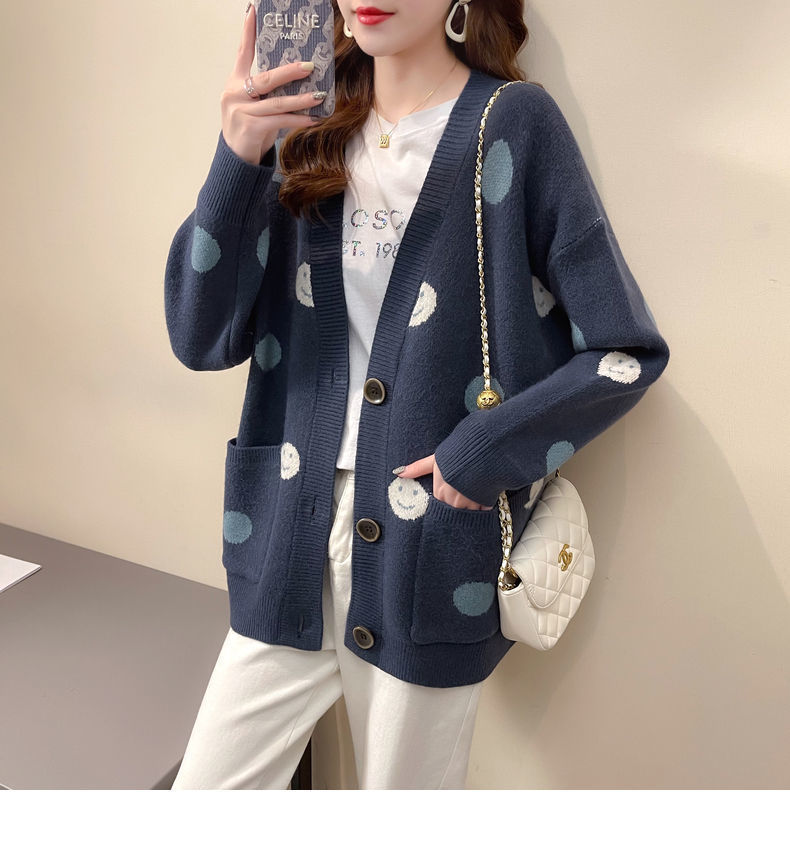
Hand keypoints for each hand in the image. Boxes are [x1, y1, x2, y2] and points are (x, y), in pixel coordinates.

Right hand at [221, 3, 324, 165]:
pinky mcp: (251, 128)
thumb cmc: (248, 130)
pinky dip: (299, 120)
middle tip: (310, 66)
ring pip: (276, 101)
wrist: (235, 159)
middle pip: (265, 78)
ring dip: (301, 99)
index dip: (248, 31)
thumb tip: (298, 80)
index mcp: (234, 83)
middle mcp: (235, 94)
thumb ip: (267, 92)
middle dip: (289, 71)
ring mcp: (241, 111)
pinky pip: (280, 121)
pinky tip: (314, 119)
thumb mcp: (253, 106)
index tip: (254, 10)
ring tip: (320, 95)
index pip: (242, 52)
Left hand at [397, 454, 493, 510]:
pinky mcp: (486, 502)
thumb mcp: (435, 460)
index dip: (442, 503)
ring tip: (471, 499)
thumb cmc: (457, 453)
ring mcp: (471, 503)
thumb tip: (398, 473)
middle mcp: (454, 501)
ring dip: (468, 509)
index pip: (438, 507)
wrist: (483, 450)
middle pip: (453, 512)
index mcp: (441, 492)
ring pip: (467, 514)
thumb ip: (417, 469)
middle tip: (460, 499)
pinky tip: (483, 499)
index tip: (447, 498)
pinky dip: (482, 508)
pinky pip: (482, 512)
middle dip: (455, 508)